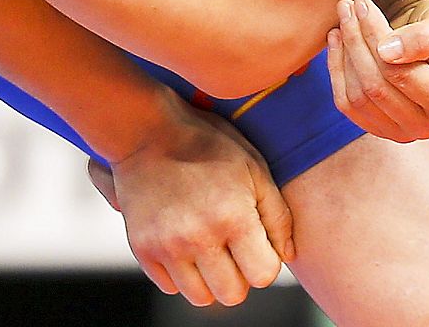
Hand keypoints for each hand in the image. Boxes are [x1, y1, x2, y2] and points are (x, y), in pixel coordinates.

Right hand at [86, 105, 293, 306]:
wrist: (147, 131)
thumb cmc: (208, 145)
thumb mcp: (254, 167)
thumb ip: (277, 215)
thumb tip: (287, 255)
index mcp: (232, 217)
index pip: (263, 275)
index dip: (265, 259)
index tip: (255, 239)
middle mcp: (198, 237)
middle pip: (232, 294)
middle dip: (239, 274)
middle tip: (231, 244)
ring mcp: (166, 246)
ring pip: (200, 297)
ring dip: (209, 278)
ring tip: (206, 244)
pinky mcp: (142, 249)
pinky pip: (169, 286)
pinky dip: (179, 272)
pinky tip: (182, 241)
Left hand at [326, 0, 428, 141]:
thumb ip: (424, 37)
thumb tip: (387, 52)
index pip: (399, 73)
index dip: (375, 36)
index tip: (362, 3)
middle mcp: (426, 126)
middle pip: (374, 87)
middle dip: (355, 41)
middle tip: (346, 5)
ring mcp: (399, 130)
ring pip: (356, 96)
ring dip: (343, 52)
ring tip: (342, 17)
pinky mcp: (376, 126)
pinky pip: (346, 103)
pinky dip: (336, 67)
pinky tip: (336, 38)